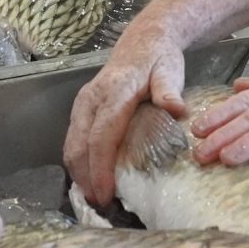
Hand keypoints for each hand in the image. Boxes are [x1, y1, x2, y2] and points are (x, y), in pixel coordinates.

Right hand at [65, 31, 188, 204]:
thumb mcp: (171, 70)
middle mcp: (91, 99)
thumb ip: (169, 90)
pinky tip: (91, 179)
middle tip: (100, 205)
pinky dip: (79, 162)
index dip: (100, 167)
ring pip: (72, 144)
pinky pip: (74, 139)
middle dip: (86, 177)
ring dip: (80, 173)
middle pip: (79, 144)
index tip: (105, 193)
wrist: (144, 41)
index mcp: (113, 92)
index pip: (101, 136)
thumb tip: (176, 110)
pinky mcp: (82, 110)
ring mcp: (83, 104)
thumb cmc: (159, 59)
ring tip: (95, 198)